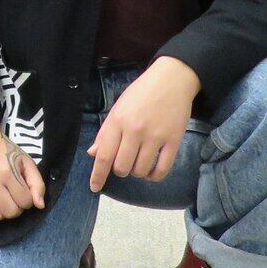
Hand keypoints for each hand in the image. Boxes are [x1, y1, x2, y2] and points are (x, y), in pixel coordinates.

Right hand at [0, 126, 45, 222]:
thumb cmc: (6, 150)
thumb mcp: (26, 162)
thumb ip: (37, 183)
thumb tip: (39, 205)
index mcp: (9, 173)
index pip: (25, 202)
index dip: (27, 200)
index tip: (23, 192)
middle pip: (10, 212)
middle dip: (16, 208)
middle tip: (13, 197)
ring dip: (2, 212)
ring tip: (2, 201)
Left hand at [87, 57, 199, 191]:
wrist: (172, 79)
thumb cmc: (142, 93)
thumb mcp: (118, 108)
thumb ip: (105, 132)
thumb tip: (93, 154)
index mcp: (118, 121)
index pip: (104, 156)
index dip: (98, 175)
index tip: (95, 187)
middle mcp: (135, 131)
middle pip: (122, 167)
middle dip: (120, 170)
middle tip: (124, 161)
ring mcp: (155, 136)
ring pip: (140, 170)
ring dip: (137, 172)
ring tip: (139, 161)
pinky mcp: (173, 141)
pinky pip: (162, 170)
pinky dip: (153, 176)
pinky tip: (151, 171)